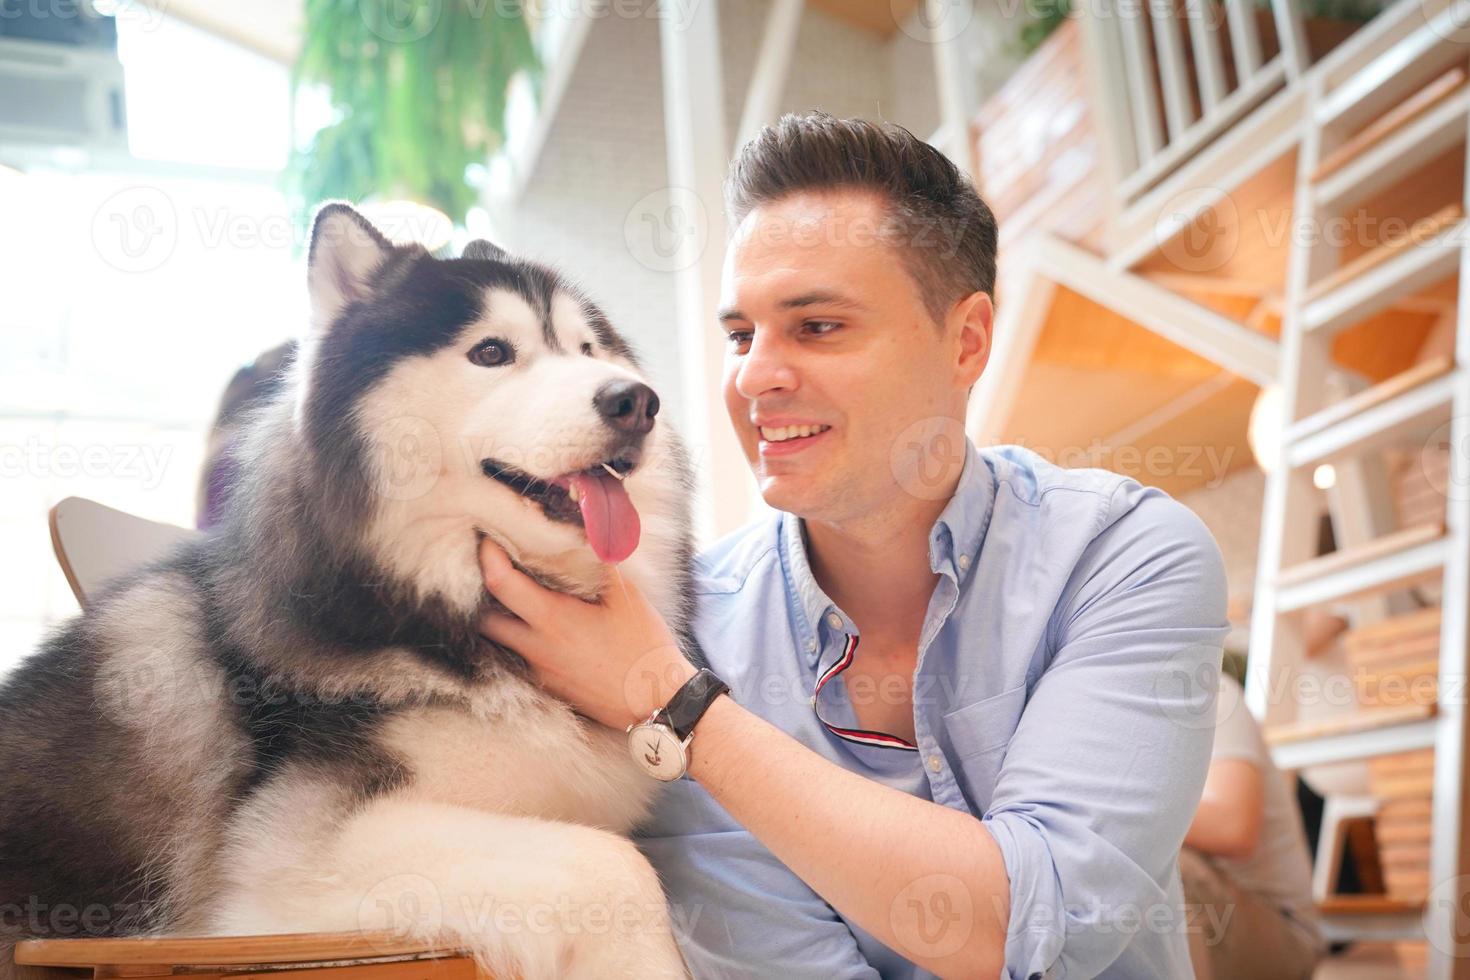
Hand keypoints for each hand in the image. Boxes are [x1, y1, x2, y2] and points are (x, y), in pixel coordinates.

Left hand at [476, 538, 696, 729]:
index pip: (500, 583)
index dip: (488, 556)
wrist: (656, 701)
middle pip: (483, 618)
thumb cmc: (644, 646)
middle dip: (479, 593)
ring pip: (498, 642)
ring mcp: (539, 670)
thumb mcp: (628, 595)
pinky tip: (534, 625)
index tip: (489, 537)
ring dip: (497, 617)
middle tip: (492, 569)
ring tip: (512, 595)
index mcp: (552, 619)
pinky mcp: (548, 685)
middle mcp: (535, 647)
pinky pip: (518, 658)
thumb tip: (589, 531)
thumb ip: (602, 561)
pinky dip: (517, 638)